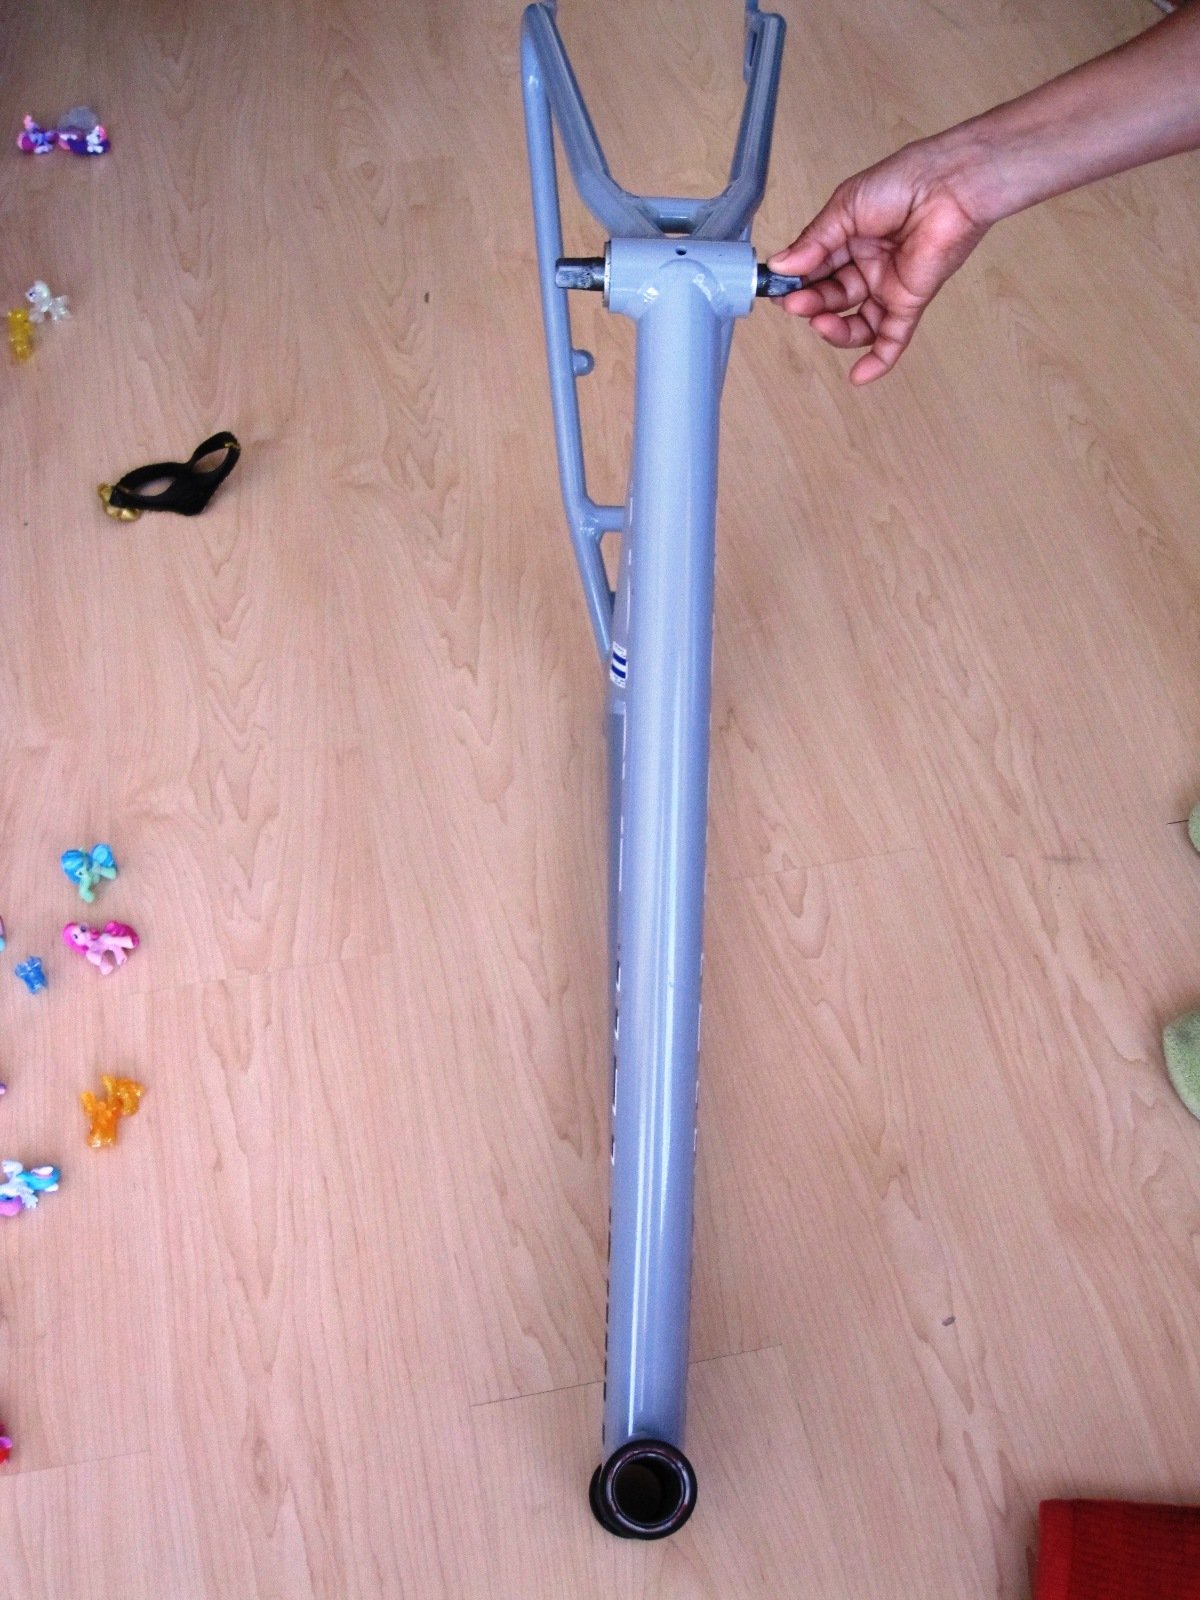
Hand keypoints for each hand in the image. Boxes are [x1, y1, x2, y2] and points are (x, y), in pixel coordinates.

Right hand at [768, 137, 989, 382]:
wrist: (950, 185)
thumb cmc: (904, 181)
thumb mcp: (846, 207)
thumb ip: (815, 241)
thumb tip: (783, 265)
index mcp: (848, 238)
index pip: (813, 269)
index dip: (795, 282)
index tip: (777, 290)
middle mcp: (866, 264)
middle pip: (830, 298)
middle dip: (810, 304)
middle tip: (796, 303)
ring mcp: (888, 285)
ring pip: (855, 322)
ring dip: (834, 329)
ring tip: (821, 322)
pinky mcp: (910, 300)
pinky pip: (893, 338)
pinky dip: (878, 360)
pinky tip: (859, 376)